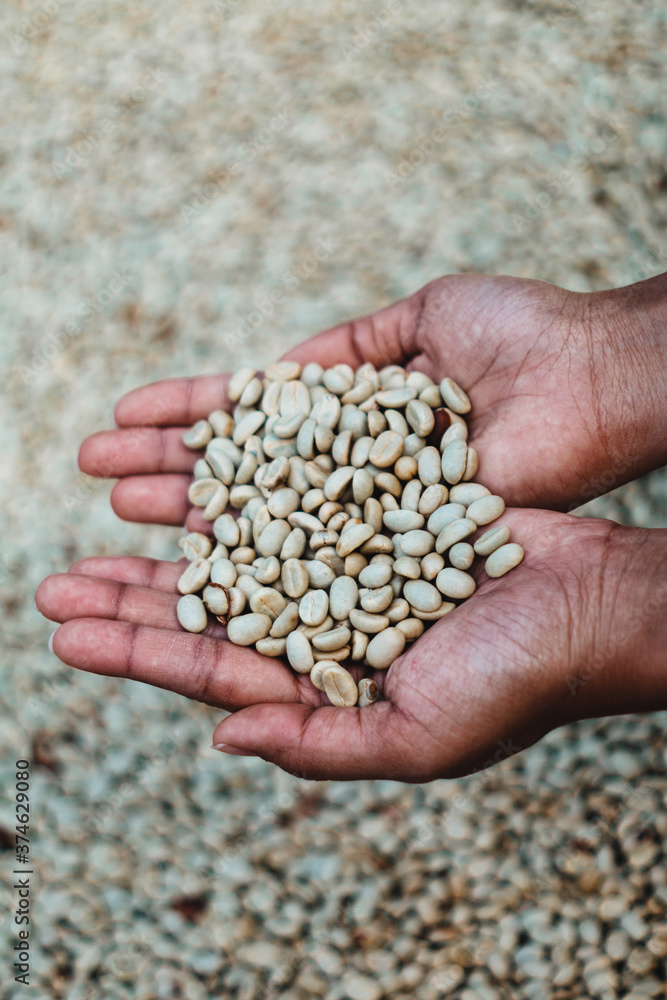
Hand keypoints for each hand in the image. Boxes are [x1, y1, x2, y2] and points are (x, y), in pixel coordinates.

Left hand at [35, 510, 665, 781]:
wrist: (595, 600)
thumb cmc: (519, 679)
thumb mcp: (418, 739)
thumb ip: (318, 742)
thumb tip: (220, 735)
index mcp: (327, 681)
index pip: (211, 665)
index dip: (135, 649)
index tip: (65, 632)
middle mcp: (325, 618)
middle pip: (210, 599)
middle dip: (131, 591)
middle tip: (53, 583)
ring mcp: (346, 553)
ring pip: (239, 530)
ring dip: (172, 515)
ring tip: (106, 492)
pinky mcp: (374, 496)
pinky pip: (293, 475)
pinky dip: (243, 463)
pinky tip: (195, 450)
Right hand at [77, 272, 666, 524]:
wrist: (591, 385)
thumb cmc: (519, 338)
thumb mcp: (424, 314)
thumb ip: (347, 347)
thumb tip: (273, 371)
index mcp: (350, 418)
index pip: (249, 418)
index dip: (186, 418)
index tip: (122, 420)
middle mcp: (351, 476)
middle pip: (241, 475)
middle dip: (164, 474)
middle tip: (92, 475)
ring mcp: (371, 519)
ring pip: (262, 524)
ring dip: (185, 519)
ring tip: (111, 516)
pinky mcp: (397, 556)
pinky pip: (316, 562)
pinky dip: (254, 564)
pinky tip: (191, 564)